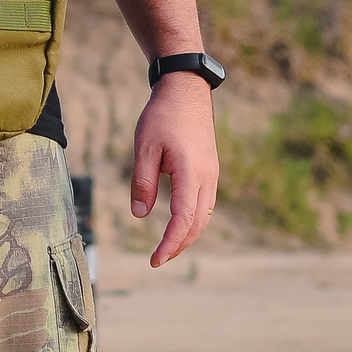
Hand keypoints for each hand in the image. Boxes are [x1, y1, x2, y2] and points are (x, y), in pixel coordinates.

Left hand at [130, 71, 218, 266]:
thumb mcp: (144, 147)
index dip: (169, 244)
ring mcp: (212, 174)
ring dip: (188, 235)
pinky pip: (205, 204)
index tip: (155, 260)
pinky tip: (179, 223)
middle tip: (157, 259)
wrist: (186, 90)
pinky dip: (193, 220)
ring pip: (205, 217)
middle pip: (197, 224)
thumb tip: (139, 215)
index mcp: (191, 173)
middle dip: (179, 245)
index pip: (183, 221)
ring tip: (167, 246)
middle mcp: (207, 178)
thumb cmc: (162, 116)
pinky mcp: (210, 170)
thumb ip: (142, 182)